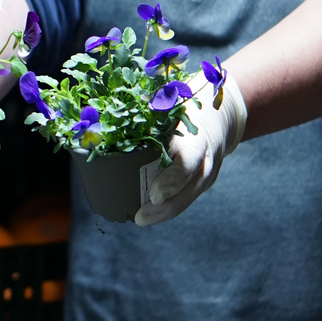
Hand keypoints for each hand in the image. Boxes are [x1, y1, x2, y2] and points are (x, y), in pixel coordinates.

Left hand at [135, 74, 246, 225]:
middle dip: (165, 206)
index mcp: (196, 133)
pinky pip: (186, 198)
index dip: (172, 180)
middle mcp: (206, 156)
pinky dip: (168, 208)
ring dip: (164, 212)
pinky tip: (149, 215)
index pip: (189, 158)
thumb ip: (145, 107)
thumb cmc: (182, 105)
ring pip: (189, 197)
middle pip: (190, 186)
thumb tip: (104, 115)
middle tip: (139, 217)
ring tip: (140, 219)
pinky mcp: (202, 182)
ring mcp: (207, 172)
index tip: (154, 195)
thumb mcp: (170, 101)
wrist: (217, 115)